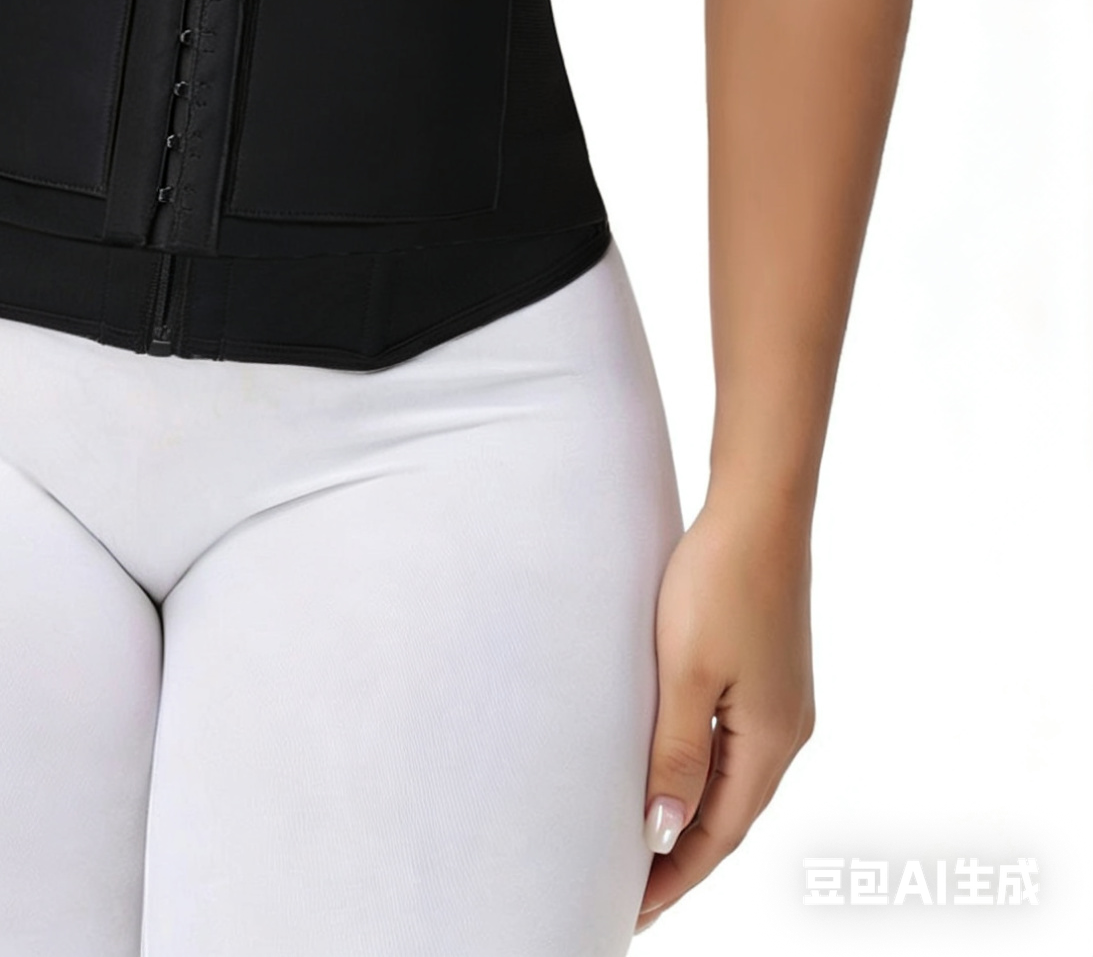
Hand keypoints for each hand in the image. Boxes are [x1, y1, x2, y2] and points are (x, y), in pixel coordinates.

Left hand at [634, 496, 816, 931]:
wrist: (758, 507)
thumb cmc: (721, 581)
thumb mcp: (686, 673)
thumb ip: (675, 754)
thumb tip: (661, 832)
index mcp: (771, 741)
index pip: (718, 834)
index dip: (674, 874)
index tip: (633, 910)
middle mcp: (786, 730)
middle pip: (729, 815)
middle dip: (681, 855)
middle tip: (629, 890)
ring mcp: (781, 700)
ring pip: (731, 780)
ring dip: (690, 812)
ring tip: (642, 841)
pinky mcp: (767, 670)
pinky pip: (731, 742)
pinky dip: (701, 771)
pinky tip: (671, 769)